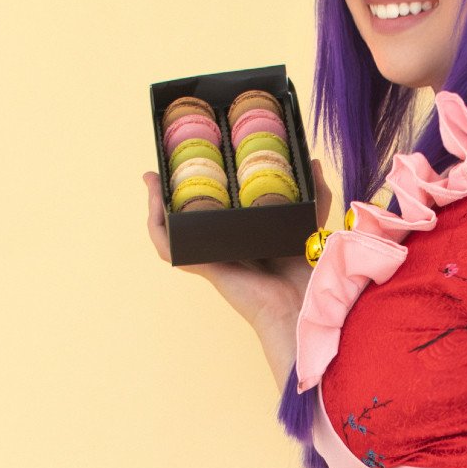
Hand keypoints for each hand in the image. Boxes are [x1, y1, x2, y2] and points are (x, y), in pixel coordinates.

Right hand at [142, 158, 333, 336]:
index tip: (191, 162)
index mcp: (245, 236)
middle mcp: (224, 246)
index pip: (215, 210)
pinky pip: (169, 246)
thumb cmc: (309, 273)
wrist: (304, 305)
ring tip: (151, 179)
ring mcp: (211, 257)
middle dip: (171, 194)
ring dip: (156, 205)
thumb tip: (315, 162)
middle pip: (187, 219)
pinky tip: (155, 200)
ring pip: (171, 231)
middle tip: (162, 168)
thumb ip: (314, 195)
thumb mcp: (310, 223)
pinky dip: (156, 224)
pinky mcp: (204, 266)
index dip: (199, 188)